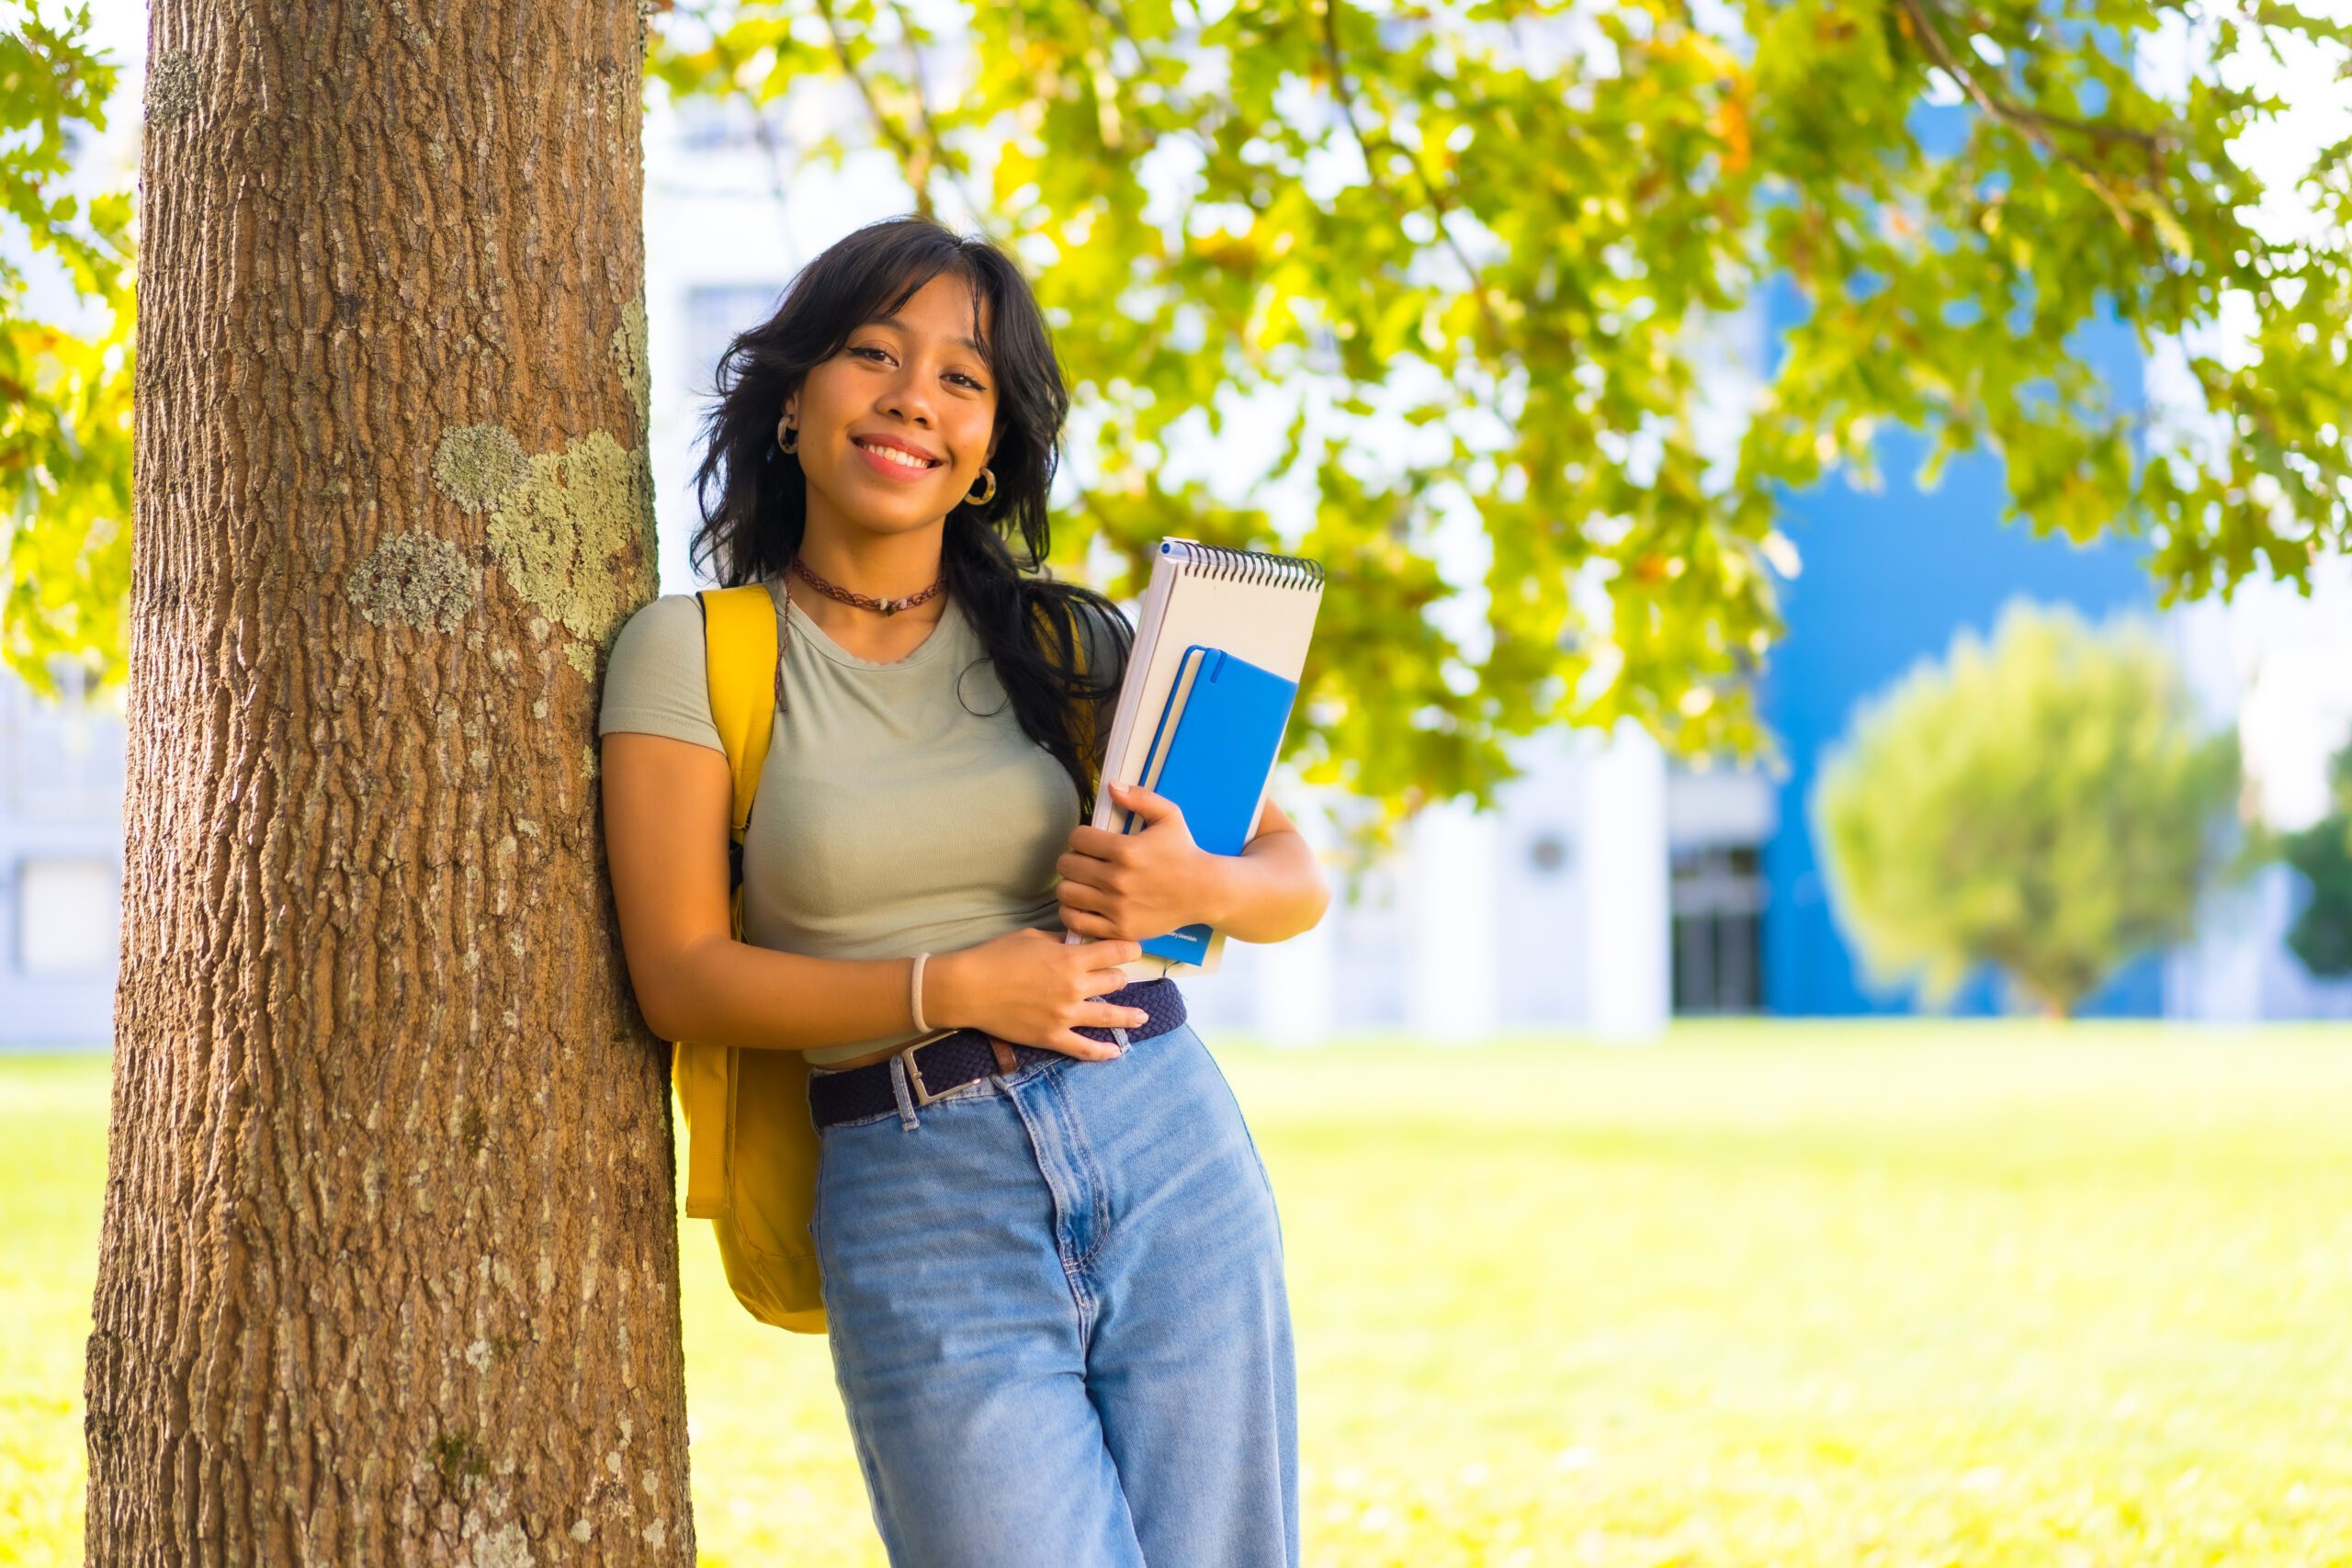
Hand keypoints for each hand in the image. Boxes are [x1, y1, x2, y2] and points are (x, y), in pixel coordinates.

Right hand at [925, 929, 1147, 1061]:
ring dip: (1129, 1015)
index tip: (1135, 950)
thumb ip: (1061, 941)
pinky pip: (1084, 1049)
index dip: (1130, 949)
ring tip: (1142, 1017)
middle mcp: (1075, 987)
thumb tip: (1078, 943)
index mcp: (1071, 959)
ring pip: (1109, 1016)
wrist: (969, 988)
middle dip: (1119, 977)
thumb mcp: (1032, 937)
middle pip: (1115, 982)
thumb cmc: (996, 956)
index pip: (1115, 952)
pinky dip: (1103, 1052)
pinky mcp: (1053, 1037)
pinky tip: (1116, 1052)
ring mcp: (1065, 1015)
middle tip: (1118, 977)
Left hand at [1056, 781, 1228, 942]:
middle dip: (1073, 859)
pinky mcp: (1118, 928)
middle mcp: (1118, 879)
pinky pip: (1075, 921)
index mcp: (1126, 850)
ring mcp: (1117, 907)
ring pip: (1066, 892)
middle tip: (1085, 861)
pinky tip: (1082, 904)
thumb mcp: (1168, 816)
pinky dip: (1072, 911)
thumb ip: (1140, 798)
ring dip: (1070, 884)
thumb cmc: (1183, 852)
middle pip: (1067, 865)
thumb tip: (1110, 786)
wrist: (1204, 891)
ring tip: (1082, 882)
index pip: (1077, 837)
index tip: (1090, 842)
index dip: (1080, 836)